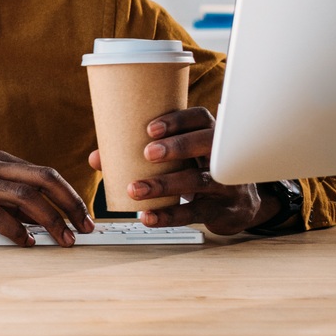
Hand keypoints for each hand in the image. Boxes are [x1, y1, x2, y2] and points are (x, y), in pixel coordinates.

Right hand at [0, 147, 94, 246]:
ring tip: (62, 240)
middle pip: (43, 180)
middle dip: (70, 205)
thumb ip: (2, 189)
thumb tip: (35, 215)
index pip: (45, 174)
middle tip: (85, 229)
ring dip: (50, 220)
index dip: (70, 195)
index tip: (84, 216)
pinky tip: (25, 242)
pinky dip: (15, 230)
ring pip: (25, 197)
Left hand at [87, 106, 276, 234]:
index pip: (201, 119)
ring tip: (135, 190)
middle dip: (177, 147)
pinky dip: (170, 215)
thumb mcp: (179, 159)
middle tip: (147, 153)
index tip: (150, 128)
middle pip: (207, 145)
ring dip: (165, 185)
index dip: (178, 121)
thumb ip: (139, 155)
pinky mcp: (223, 210)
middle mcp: (223, 156)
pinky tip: (148, 216)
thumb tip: (96, 158)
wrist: (239, 206)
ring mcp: (227, 184)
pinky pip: (196, 212)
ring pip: (200, 180)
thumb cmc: (198, 172)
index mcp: (210, 135)